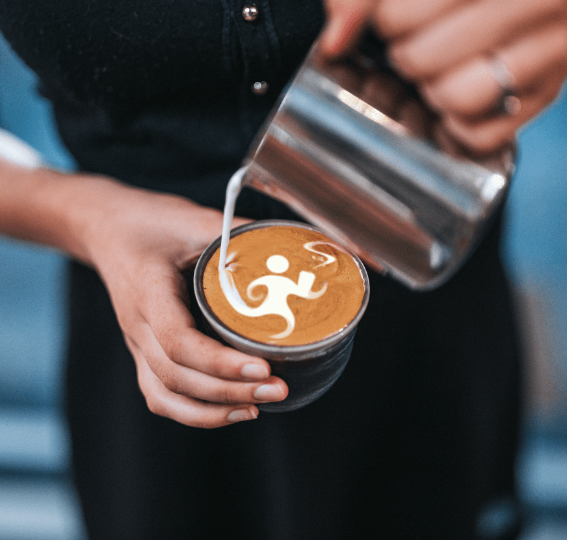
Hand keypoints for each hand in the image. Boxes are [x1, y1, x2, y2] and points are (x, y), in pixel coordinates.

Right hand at [81, 178, 287, 427]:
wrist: (110, 229)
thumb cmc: (151, 223)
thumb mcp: (194, 219)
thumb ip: (237, 235)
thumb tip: (291, 248)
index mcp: (148, 292)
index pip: (179, 341)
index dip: (220, 362)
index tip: (263, 367)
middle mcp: (137, 325)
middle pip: (177, 376)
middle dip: (230, 390)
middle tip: (278, 389)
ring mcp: (137, 343)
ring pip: (165, 395)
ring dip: (213, 410)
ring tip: (258, 407)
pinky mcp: (144, 351)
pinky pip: (161, 395)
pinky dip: (194, 412)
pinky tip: (230, 410)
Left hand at [321, 0, 566, 152]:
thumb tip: (336, 41)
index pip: (398, 16)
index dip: (384, 20)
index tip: (393, 14)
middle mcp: (540, 3)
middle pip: (420, 60)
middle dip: (405, 54)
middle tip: (418, 40)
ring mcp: (552, 52)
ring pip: (457, 99)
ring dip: (433, 90)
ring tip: (440, 68)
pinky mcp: (547, 94)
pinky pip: (481, 135)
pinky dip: (458, 125)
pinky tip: (459, 92)